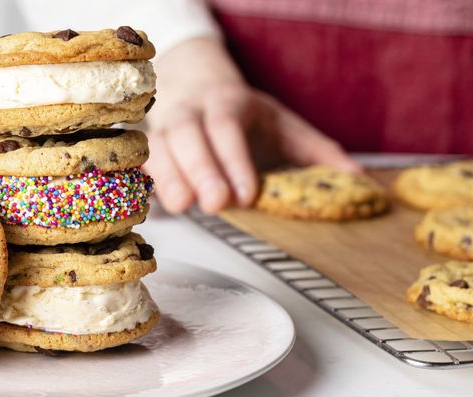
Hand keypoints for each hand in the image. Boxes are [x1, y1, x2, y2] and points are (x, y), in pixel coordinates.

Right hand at [145, 37, 360, 213]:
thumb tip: (356, 178)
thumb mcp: (284, 125)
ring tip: (183, 208)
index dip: (234, 160)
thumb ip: (316, 151)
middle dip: (201, 170)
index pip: (226, 127)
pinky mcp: (149, 146)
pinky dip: (148, 180)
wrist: (196, 86)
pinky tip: (158, 204)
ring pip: (159, 146)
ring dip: (169, 177)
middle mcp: (191, 111)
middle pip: (188, 135)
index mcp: (227, 102)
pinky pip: (142, 160)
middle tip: (216, 205)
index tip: (247, 194)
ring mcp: (164, 126)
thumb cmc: (243, 115)